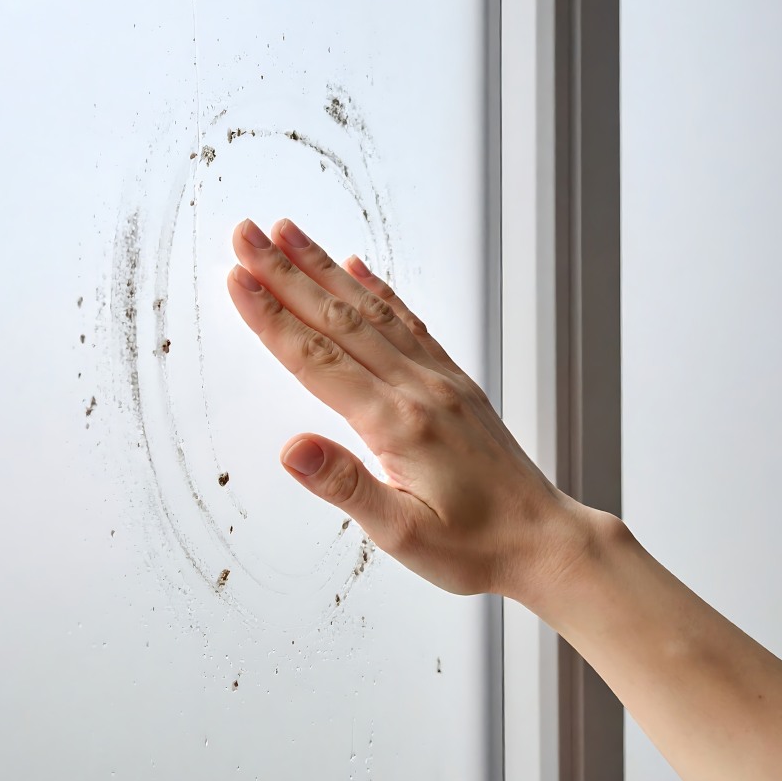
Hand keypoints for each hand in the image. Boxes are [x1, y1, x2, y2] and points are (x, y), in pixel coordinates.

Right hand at [225, 218, 595, 601]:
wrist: (543, 540)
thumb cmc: (477, 545)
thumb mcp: (404, 535)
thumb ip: (347, 487)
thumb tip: (293, 451)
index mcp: (399, 424)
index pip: (318, 360)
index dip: (271, 318)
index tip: (238, 279)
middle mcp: (419, 389)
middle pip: (338, 320)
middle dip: (285, 274)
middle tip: (246, 235)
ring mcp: (439, 380)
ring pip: (371, 311)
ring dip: (325, 269)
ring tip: (289, 235)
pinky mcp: (454, 382)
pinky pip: (410, 323)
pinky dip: (379, 290)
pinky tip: (358, 268)